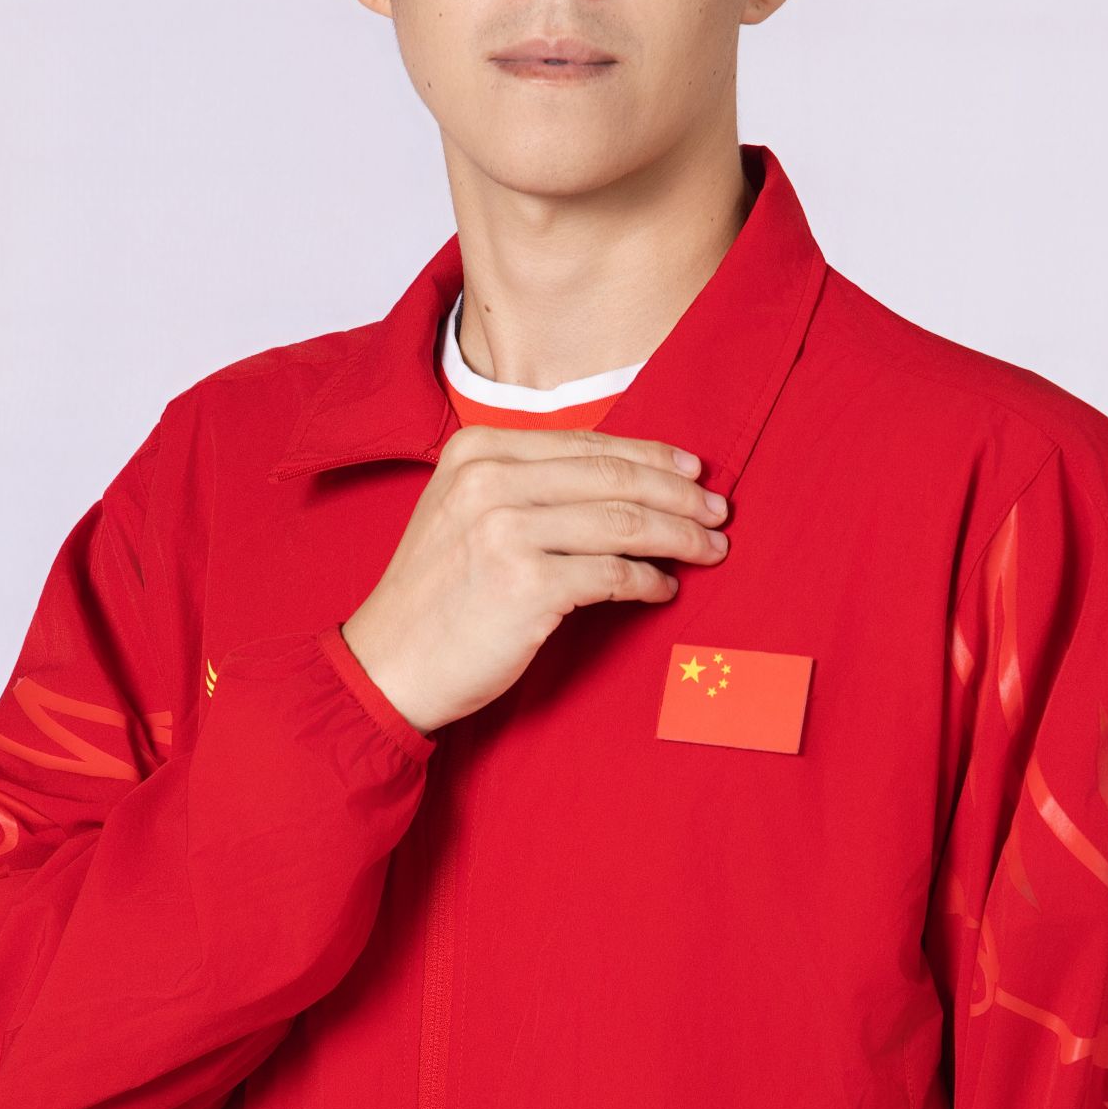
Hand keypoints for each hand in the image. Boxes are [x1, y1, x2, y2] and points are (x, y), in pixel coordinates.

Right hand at [340, 422, 729, 735]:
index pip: (588, 444)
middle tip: (719, 513)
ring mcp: (506, 530)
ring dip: (679, 537)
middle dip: (680, 496)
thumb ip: (525, 485)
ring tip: (709, 550)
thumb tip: (623, 479)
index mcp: (476, 451)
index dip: (652, 456)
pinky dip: (650, 581)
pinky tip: (664, 589)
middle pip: (615, 477)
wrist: (387, 664)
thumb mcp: (462, 513)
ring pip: (624, 522)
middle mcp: (490, 480)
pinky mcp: (526, 584)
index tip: (693, 475)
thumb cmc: (435, 596)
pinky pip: (614, 575)